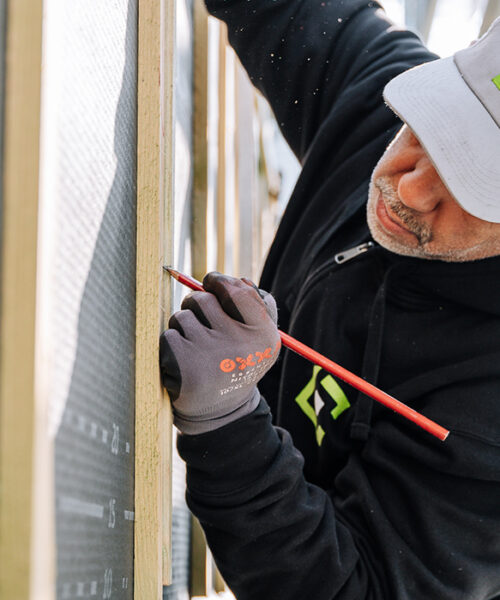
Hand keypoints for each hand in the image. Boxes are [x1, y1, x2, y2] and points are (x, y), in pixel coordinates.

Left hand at [160, 272, 280, 434]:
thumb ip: (258, 307)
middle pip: (203, 299)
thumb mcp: (261, 341)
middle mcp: (239, 342)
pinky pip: (169, 336)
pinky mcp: (183, 362)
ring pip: (182, 317)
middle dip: (195, 305)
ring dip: (182, 328)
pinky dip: (171, 346)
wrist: (221, 413)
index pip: (238, 290)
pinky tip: (184, 364)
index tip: (211, 283)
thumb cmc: (239, 365)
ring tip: (195, 350)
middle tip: (200, 322)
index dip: (219, 281)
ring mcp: (209, 352)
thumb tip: (241, 279)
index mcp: (263, 334)